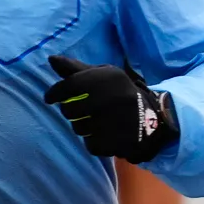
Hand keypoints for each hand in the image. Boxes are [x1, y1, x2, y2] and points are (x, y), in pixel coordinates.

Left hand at [43, 54, 179, 162]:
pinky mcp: (121, 140)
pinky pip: (91, 145)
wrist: (154, 118)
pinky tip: (105, 135)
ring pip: (79, 129)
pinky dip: (94, 142)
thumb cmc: (119, 93)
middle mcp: (115, 97)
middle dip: (70, 112)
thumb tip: (51, 59)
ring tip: (96, 123)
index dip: (55, 93)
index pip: (70, 85)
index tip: (50, 99)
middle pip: (70, 110)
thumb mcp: (103, 76)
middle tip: (80, 112)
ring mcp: (118, 120)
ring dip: (82, 128)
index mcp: (110, 77)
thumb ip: (76, 70)